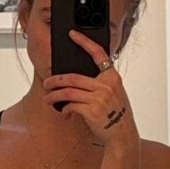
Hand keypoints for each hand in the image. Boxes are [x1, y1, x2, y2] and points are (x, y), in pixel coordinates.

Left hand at [42, 29, 138, 145]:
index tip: (72, 34)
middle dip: (55, 80)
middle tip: (47, 83)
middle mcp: (106, 85)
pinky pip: (71, 105)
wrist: (122, 134)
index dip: (84, 42)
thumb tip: (76, 80)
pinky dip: (65, 109)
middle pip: (73, 77)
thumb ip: (101, 83)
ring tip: (47, 99)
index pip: (98, 54)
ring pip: (68, 92)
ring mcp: (99, 98)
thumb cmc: (117, 114)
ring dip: (54, 96)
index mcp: (112, 77)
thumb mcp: (115, 93)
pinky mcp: (91, 111)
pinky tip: (64, 112)